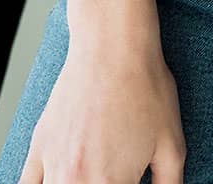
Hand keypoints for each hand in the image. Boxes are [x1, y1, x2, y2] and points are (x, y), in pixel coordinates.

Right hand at [20, 45, 184, 183]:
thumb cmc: (146, 88)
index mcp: (113, 183)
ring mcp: (54, 163)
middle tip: (113, 179)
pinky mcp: (40, 144)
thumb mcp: (172, 145)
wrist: (112, 44)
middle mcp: (78, 179)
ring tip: (89, 178)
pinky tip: (54, 183)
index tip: (130, 183)